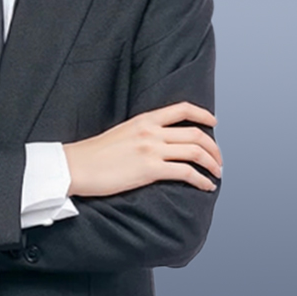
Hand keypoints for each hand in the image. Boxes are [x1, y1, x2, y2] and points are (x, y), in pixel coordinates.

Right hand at [63, 102, 220, 196]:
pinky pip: (186, 172)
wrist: (77, 165)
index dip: (203, 114)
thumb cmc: (95, 154)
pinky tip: (206, 186)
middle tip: (218, 159)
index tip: (214, 122)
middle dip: (213, 147)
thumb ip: (142, 133)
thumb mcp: (122, 133)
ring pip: (195, 151)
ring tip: (216, 173)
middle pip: (195, 133)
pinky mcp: (150, 170)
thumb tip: (160, 142)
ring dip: (212, 164)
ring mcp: (151, 149)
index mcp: (144, 119)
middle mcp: (151, 131)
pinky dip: (202, 180)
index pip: (182, 109)